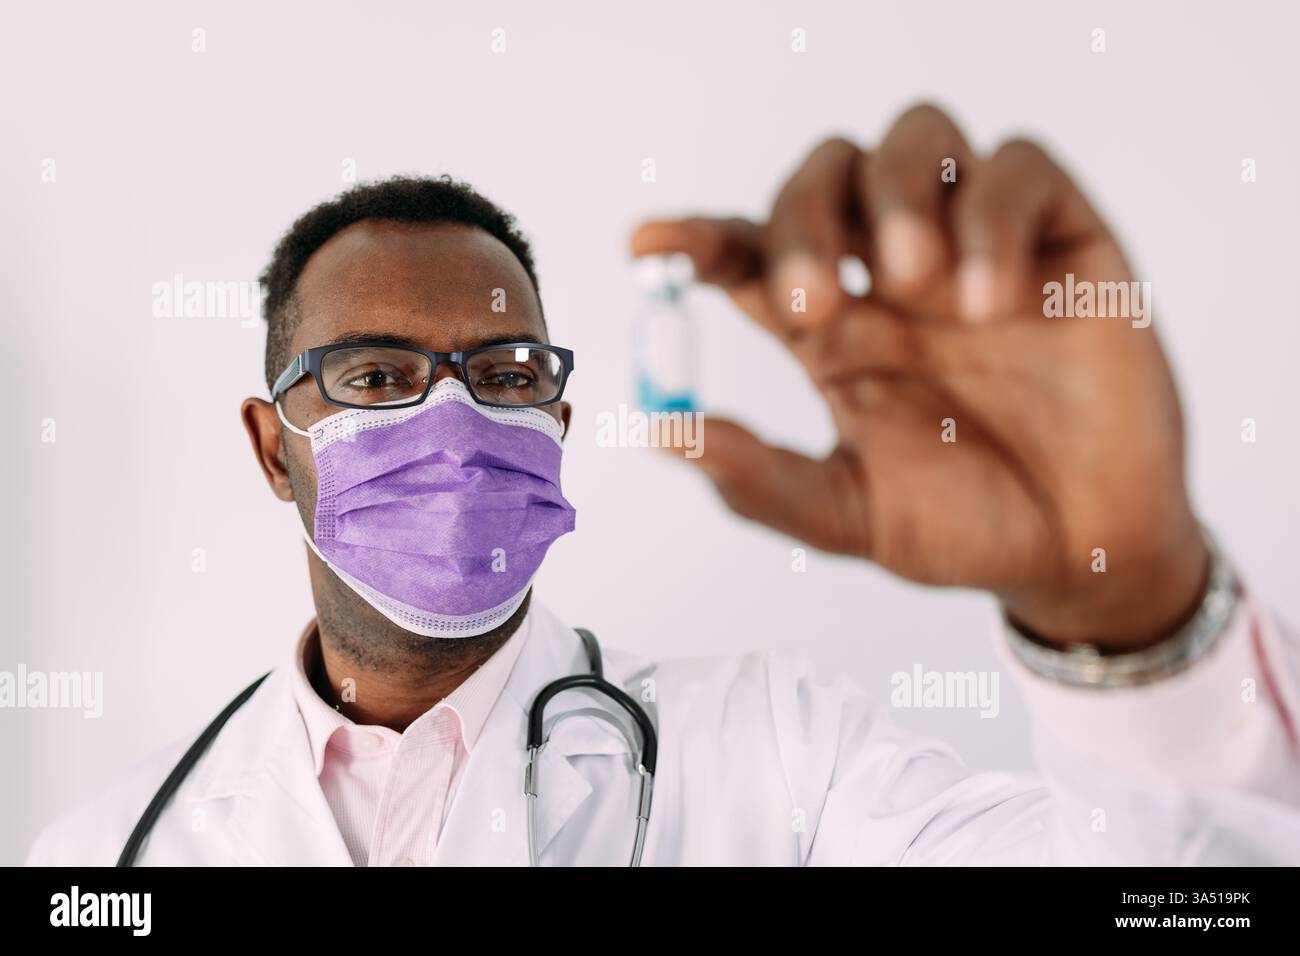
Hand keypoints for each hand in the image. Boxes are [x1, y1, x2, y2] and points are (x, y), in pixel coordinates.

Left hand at [631, 104, 1208, 650]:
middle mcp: (892, 275)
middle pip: (823, 176)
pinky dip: (992, 217)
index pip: (751, 251)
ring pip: (916, 137)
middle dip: (798, 219)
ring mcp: (975, 248)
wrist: (1082, 554)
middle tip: (807, 305)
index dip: (698, 239)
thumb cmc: (963, 527)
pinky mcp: (1061, 239)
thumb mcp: (845, 515)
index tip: (649, 247)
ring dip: (894, 196)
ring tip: (911, 284)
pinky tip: (989, 302)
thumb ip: (758, 479)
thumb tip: (661, 433)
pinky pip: (1019, 168)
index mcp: (831, 327)